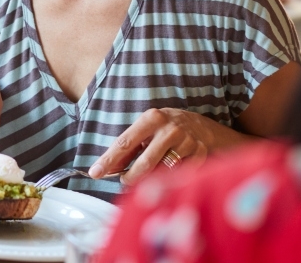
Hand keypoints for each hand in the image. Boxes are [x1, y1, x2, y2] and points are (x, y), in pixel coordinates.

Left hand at [89, 108, 244, 184]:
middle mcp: (170, 129)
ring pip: (162, 173)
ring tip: (149, 174)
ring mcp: (188, 143)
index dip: (109, 160)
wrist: (205, 127)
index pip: (125, 142)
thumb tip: (108, 169)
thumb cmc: (167, 129)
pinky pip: (179, 177)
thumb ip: (130, 148)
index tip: (95, 173)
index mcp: (152, 118)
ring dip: (151, 179)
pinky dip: (171, 179)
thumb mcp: (147, 130)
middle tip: (125, 181)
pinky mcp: (200, 156)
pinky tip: (171, 172)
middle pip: (144, 163)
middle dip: (131, 177)